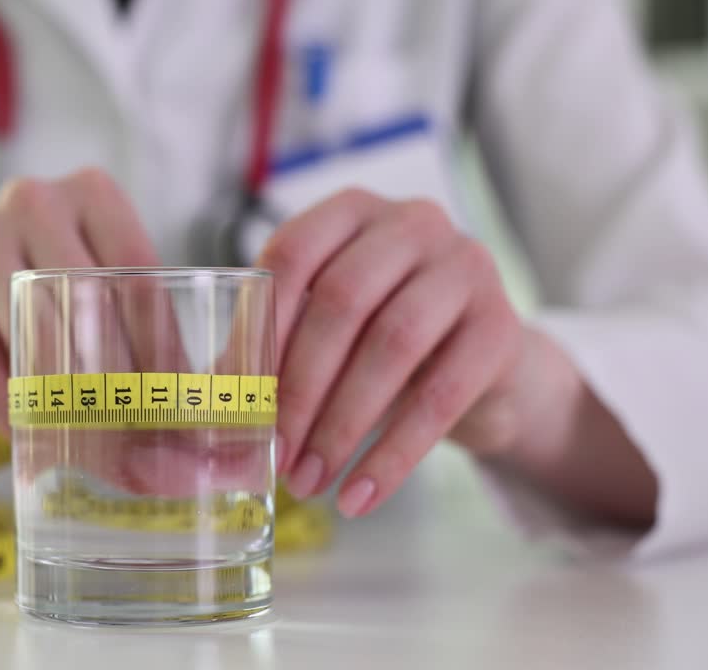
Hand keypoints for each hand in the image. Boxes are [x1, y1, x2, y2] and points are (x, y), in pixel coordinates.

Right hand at [0, 168, 159, 471]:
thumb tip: (196, 399)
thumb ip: (145, 328)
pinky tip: (35, 434)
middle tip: (139, 426)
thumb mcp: (99, 295)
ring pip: (36, 328)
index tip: (175, 397)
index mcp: (90, 192)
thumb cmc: (51, 306)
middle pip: (87, 294)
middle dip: (118, 369)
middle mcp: (32, 200)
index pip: (137, 268)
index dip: (160, 339)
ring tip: (94, 438)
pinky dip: (12, 407)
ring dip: (67, 392)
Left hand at [259, 188, 526, 516]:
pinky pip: (441, 396)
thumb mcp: (327, 330)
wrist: (483, 369)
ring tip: (308, 482)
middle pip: (341, 301)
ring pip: (392, 346)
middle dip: (299, 388)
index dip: (261, 326)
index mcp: (352, 210)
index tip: (237, 398)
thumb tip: (206, 408)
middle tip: (274, 454)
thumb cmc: (380, 343)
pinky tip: (359, 496)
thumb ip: (272, 349)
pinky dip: (392, 456)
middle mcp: (413, 222)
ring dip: (341, 425)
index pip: (292, 254)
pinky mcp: (502, 326)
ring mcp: (465, 266)